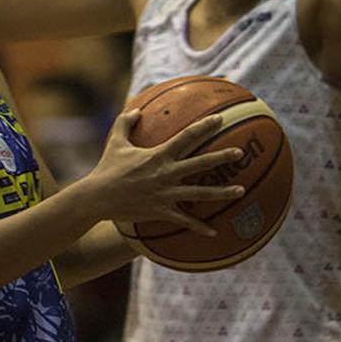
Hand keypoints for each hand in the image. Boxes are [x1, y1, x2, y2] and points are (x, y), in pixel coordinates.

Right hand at [80, 110, 244, 235]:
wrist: (98, 197)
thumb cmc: (107, 168)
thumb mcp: (116, 142)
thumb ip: (126, 123)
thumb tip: (136, 109)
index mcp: (159, 155)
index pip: (186, 137)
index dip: (204, 126)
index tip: (219, 119)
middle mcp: (167, 173)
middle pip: (201, 163)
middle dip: (223, 157)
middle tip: (241, 153)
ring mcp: (166, 194)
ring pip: (201, 193)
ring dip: (223, 192)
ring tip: (241, 190)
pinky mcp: (162, 211)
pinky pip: (185, 221)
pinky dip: (200, 227)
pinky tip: (214, 232)